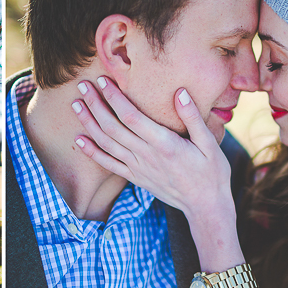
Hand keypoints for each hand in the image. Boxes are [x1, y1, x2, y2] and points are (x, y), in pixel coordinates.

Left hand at [72, 77, 233, 222]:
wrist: (205, 207)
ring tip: (76, 105)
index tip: (103, 80)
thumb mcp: (209, 143)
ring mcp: (138, 168)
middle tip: (82, 85)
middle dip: (95, 104)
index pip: (131, 116)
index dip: (114, 98)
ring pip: (106, 143)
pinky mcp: (135, 178)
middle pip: (113, 127)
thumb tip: (179, 92)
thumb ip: (193, 117)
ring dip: (89, 123)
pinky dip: (92, 152)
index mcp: (164, 144)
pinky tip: (79, 140)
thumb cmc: (211, 172)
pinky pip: (109, 164)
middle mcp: (146, 155)